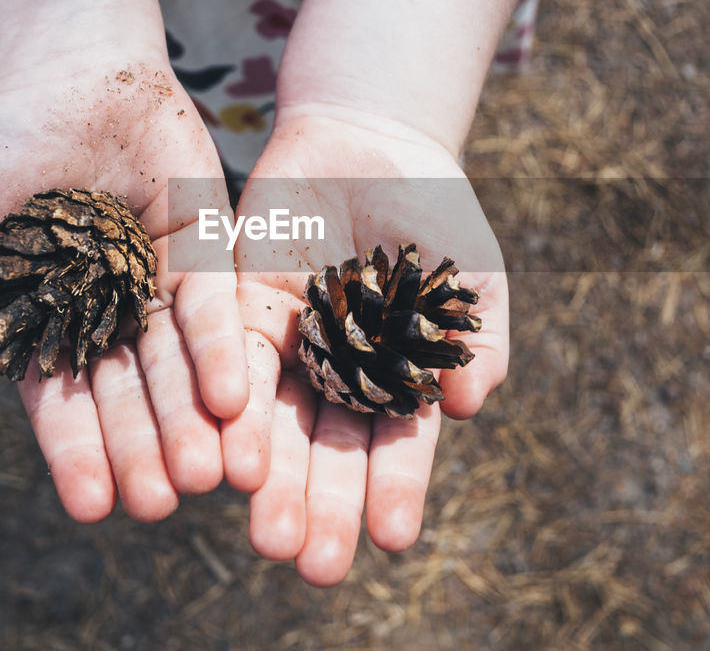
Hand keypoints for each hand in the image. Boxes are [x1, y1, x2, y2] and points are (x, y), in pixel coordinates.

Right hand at [0, 61, 248, 522]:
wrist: (64, 77)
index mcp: (50, 329)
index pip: (64, 405)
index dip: (77, 454)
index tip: (91, 508)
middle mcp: (111, 321)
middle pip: (132, 397)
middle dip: (148, 449)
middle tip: (165, 503)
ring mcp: (160, 289)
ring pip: (180, 367)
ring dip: (197, 419)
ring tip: (213, 474)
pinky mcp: (205, 252)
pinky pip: (215, 306)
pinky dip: (222, 350)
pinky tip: (237, 398)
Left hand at [219, 112, 508, 584]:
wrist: (372, 141)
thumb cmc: (436, 217)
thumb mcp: (474, 276)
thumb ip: (477, 340)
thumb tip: (466, 406)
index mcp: (396, 382)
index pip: (396, 447)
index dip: (396, 491)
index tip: (395, 539)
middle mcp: (337, 378)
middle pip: (328, 452)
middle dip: (322, 508)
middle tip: (315, 567)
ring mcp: (288, 346)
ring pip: (275, 424)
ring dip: (271, 481)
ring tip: (269, 537)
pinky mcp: (238, 306)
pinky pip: (233, 362)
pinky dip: (234, 408)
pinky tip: (232, 457)